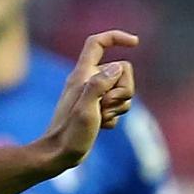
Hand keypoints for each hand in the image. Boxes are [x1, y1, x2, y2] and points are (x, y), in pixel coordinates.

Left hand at [43, 30, 138, 167]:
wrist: (58, 155)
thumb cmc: (69, 134)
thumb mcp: (85, 108)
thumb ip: (99, 85)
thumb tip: (116, 67)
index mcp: (82, 74)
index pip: (98, 43)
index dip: (116, 37)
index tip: (135, 43)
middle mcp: (89, 81)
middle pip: (123, 70)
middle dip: (123, 89)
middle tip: (105, 106)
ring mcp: (94, 96)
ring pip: (124, 91)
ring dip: (118, 107)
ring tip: (101, 118)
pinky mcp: (98, 110)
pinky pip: (118, 107)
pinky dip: (114, 118)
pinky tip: (101, 127)